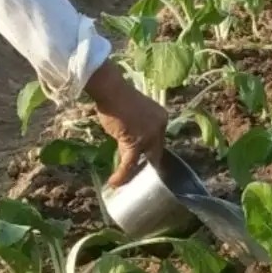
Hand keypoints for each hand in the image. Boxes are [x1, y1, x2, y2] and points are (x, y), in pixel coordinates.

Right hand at [82, 59, 169, 187]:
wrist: (110, 90)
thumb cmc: (117, 98)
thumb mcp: (132, 114)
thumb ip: (136, 130)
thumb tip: (128, 146)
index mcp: (161, 118)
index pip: (158, 141)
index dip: (149, 152)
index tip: (142, 161)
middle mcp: (159, 127)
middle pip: (154, 151)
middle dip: (145, 164)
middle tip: (136, 175)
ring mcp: (149, 135)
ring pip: (143, 159)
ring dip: (132, 171)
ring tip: (122, 180)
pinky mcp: (136, 142)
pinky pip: (130, 162)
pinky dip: (122, 174)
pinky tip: (114, 182)